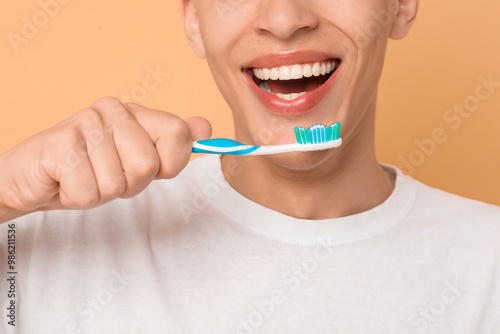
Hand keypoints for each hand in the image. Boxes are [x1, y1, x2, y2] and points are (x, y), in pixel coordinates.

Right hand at [0, 97, 211, 222]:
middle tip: (105, 176)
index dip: (169, 164)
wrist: (31, 180)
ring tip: (84, 178)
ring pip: (119, 184)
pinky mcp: (60, 145)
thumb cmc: (87, 172)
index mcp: (134, 111)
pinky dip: (78, 199)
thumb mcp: (136, 160)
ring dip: (101, 193)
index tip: (150, 169)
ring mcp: (84, 123)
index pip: (178, 134)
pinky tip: (65, 182)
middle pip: (148, 165)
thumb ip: (171, 143)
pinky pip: (90, 194)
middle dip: (129, 185)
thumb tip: (206, 127)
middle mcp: (111, 110)